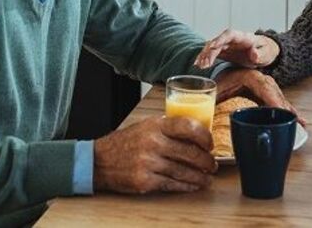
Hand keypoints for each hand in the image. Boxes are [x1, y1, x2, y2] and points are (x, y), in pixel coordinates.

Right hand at [92, 116, 216, 193]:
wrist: (99, 161)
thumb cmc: (124, 143)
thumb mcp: (144, 126)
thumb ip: (167, 128)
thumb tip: (195, 134)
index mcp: (155, 126)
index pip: (188, 126)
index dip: (204, 137)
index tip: (210, 144)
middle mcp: (152, 142)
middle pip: (190, 152)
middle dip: (207, 161)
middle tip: (212, 165)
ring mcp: (149, 162)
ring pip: (184, 171)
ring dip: (200, 177)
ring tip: (206, 178)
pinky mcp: (145, 180)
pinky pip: (172, 184)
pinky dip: (186, 186)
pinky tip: (192, 185)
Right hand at [192, 30, 277, 68]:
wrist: (264, 52)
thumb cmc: (266, 51)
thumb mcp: (266, 54)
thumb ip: (260, 54)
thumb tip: (254, 53)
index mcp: (243, 37)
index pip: (229, 34)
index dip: (220, 39)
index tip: (212, 46)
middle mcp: (232, 39)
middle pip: (217, 42)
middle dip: (209, 51)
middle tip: (204, 63)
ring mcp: (226, 45)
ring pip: (212, 47)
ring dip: (204, 55)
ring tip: (199, 66)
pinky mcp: (223, 51)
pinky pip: (211, 53)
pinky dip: (204, 58)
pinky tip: (197, 64)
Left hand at [213, 68, 296, 116]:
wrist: (218, 78)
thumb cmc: (216, 84)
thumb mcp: (215, 92)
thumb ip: (215, 102)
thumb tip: (212, 119)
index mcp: (247, 76)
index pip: (263, 85)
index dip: (272, 97)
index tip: (279, 109)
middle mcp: (259, 79)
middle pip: (275, 92)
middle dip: (284, 107)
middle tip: (292, 120)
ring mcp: (264, 86)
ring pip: (279, 97)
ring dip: (288, 110)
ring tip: (299, 122)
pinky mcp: (266, 94)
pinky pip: (278, 102)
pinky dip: (286, 112)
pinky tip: (297, 121)